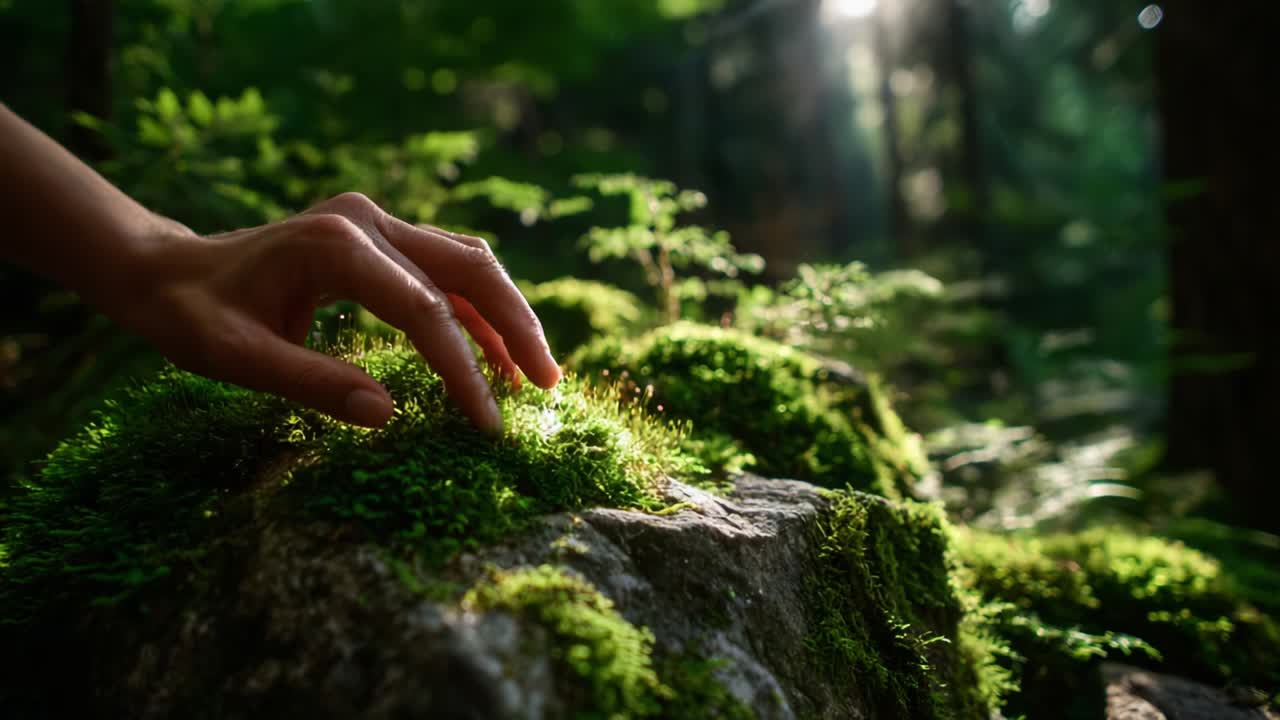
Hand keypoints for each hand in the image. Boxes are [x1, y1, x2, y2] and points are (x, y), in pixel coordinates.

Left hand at [95, 192, 559, 431]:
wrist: (167, 271)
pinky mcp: (379, 239)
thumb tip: (388, 417)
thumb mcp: (238, 358)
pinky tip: (495, 357)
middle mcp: (367, 221)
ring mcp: (377, 223)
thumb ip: (313, 383)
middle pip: (469, 269)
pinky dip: (476, 313)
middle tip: (550, 386)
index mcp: (335, 244)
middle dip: (515, 328)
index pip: (423, 309)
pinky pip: (445, 272)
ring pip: (468, 265)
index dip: (462, 368)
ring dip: (507, 317)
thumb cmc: (193, 316)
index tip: (488, 423)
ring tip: (538, 376)